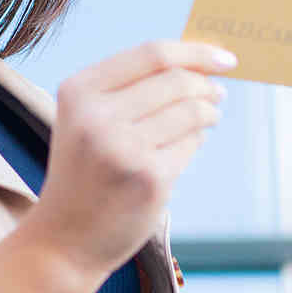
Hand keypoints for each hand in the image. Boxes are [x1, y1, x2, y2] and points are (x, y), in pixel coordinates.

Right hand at [24, 39, 236, 281]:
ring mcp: (123, 148)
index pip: (152, 54)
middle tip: (218, 93)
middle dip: (206, 85)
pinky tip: (187, 145)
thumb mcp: (88, 121)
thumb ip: (131, 89)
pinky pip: (191, 144)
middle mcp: (96, 116)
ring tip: (209, 117)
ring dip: (208, 112)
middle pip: (176, 80)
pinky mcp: (149, 178)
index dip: (196, 52)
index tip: (226, 58)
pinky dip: (196, 140)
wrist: (65, 239)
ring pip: (190, 111)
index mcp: (78, 91)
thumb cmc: (85, 173)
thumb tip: (199, 64)